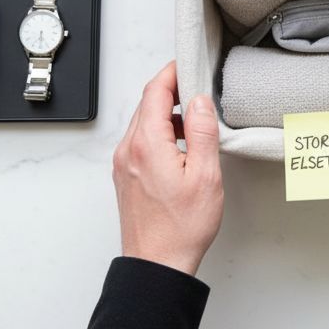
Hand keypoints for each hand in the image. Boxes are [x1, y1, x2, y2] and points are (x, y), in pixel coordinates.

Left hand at [111, 61, 223, 275]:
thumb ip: (201, 132)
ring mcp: (124, 164)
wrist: (158, 264)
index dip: (172, 72)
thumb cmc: (181, 228)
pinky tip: (180, 148)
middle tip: (197, 90)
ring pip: (143, 122)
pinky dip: (159, 133)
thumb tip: (199, 101)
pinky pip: (140, 141)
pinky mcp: (126, 176)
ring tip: (194, 124)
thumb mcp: (205, 175)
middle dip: (171, 91)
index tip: (188, 64)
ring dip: (166, 114)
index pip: (154, 91)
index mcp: (146, 145)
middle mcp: (128, 151)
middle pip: (146, 104)